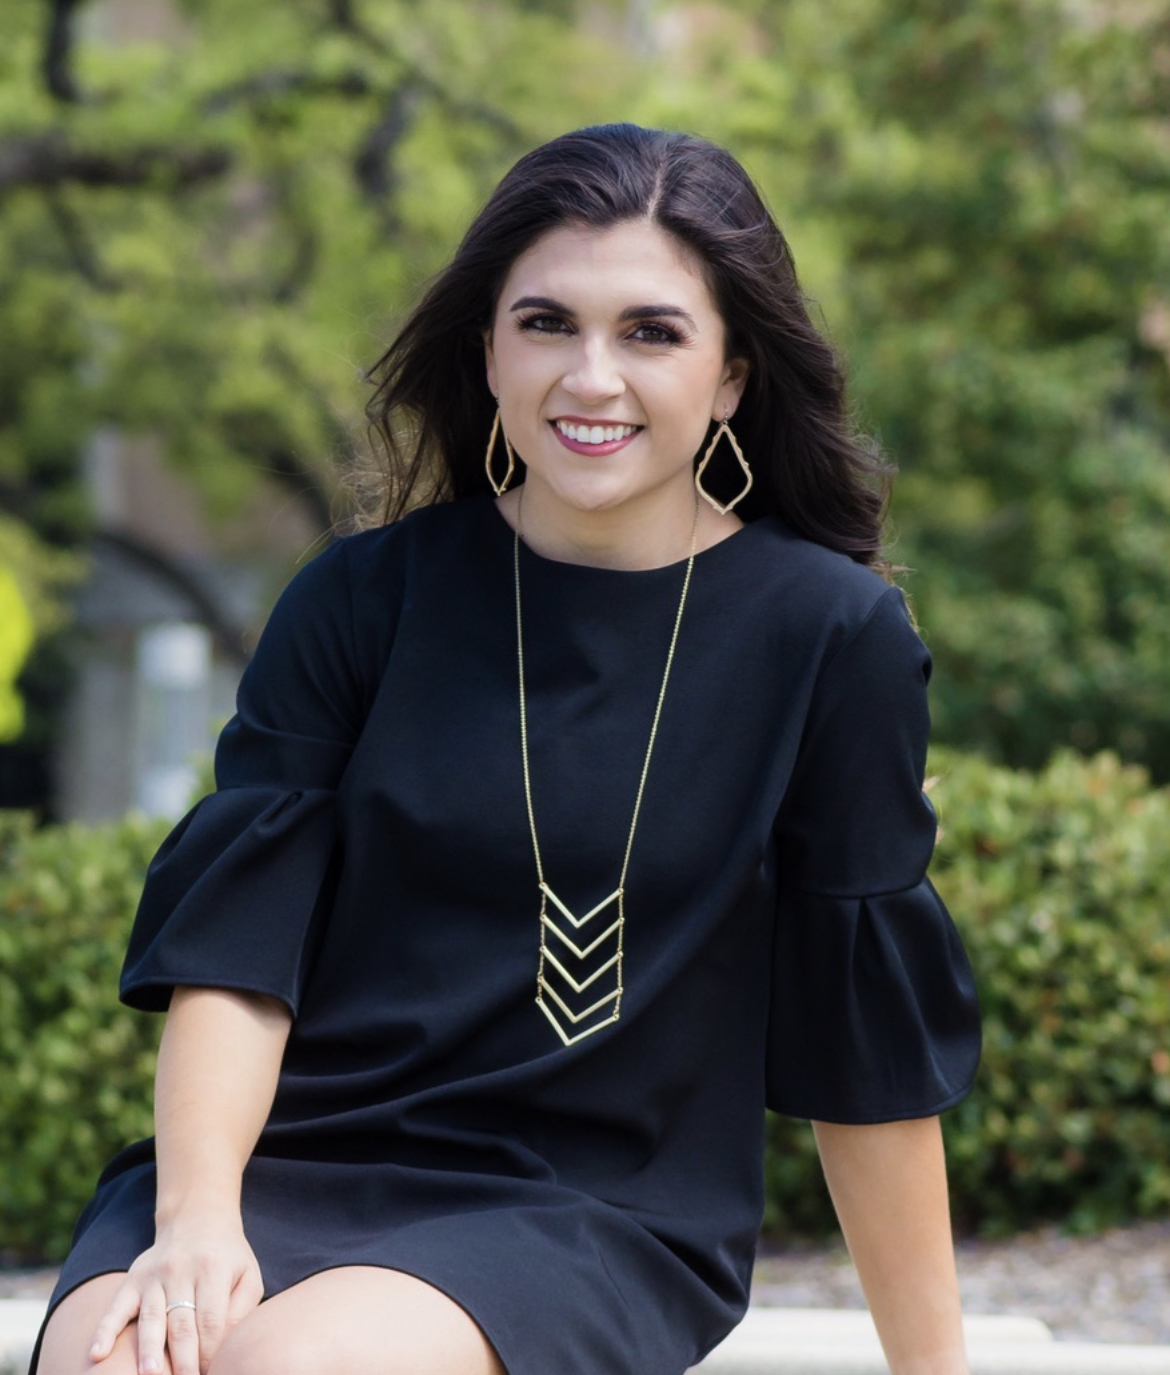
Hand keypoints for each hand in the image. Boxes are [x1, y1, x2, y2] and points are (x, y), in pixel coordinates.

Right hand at [88, 1213, 263, 1374]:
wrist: (197, 1219)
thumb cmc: (227, 1258)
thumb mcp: (246, 1275)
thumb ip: (241, 1309)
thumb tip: (226, 1347)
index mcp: (213, 1270)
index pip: (211, 1320)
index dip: (211, 1352)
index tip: (211, 1373)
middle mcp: (181, 1271)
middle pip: (181, 1324)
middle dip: (183, 1361)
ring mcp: (153, 1276)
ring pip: (150, 1319)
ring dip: (149, 1351)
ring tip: (149, 1374)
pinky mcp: (132, 1280)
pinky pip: (116, 1308)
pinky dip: (105, 1331)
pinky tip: (97, 1354)